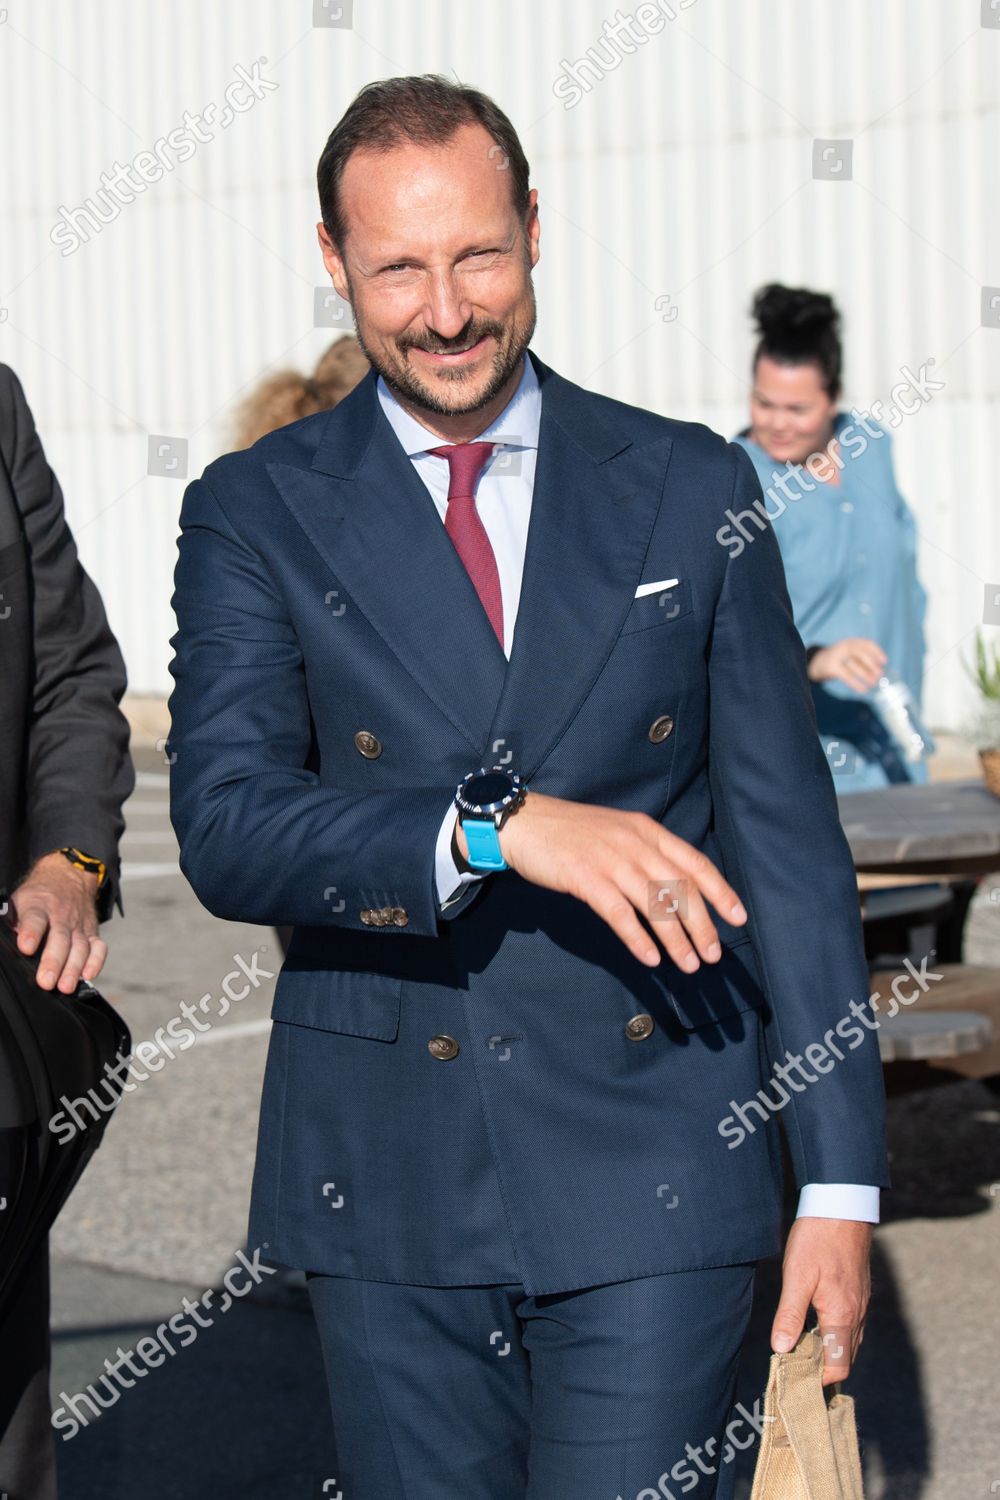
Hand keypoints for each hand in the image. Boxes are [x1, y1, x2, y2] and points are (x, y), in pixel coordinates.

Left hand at [9, 851, 106, 991]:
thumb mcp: (18, 901)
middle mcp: (61, 915)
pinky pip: (98, 947)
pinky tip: (89, 975)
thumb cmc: (37, 896)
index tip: (26, 947)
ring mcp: (79, 924)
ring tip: (65, 987)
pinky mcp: (92, 931)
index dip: (31, 932)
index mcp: (38, 905)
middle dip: (54, 961)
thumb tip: (4, 945)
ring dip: (74, 968)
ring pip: (80, 946)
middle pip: (60, 938)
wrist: (67, 876)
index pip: (35, 918)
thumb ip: (12, 922)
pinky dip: (96, 961)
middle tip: (46, 981)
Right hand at [460, 791, 747, 971]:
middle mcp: (634, 843)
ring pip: (655, 904)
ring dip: (676, 939)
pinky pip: (619, 914)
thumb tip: (676, 889)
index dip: (720, 892)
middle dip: (702, 925)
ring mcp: (610, 860)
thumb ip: (646, 853)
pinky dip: (638, 938)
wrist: (524, 823)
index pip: (694, 862)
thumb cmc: (571, 833)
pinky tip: (650, 959)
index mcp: (647, 830)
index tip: (738, 918)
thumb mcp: (617, 832)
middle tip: (713, 955)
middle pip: (680, 887)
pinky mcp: (585, 878)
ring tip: (689, 965)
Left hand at [771, 1217, 871, 1385]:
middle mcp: (857, 1313)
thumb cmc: (817, 1238)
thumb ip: (790, 1314)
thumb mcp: (797, 1275)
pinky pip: (851, 1324)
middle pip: (846, 1357)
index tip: (797, 1381)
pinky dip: (836, 1334)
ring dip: (830, 1351)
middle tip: (796, 1371)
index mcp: (842, 1314)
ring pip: (850, 1341)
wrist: (842, 1205)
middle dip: (824, 1369)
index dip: (820, 1379)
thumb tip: (781, 1349)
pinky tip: (817, 1326)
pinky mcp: (859, 1290)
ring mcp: (861, 1302)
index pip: (838, 1365)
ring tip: (802, 1353)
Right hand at [808, 638, 886, 692]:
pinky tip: (863, 689)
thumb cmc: (841, 660)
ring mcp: (836, 656)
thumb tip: (880, 672)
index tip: (884, 661)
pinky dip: (856, 683)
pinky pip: (846, 676)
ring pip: (854, 665)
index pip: (867, 644)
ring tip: (873, 683)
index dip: (877, 652)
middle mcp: (844, 646)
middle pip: (860, 653)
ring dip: (865, 674)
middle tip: (880, 674)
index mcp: (851, 642)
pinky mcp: (831, 667)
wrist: (818, 662)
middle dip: (871, 664)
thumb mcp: (851, 655)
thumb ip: (863, 660)